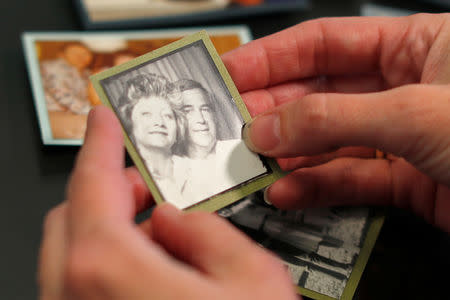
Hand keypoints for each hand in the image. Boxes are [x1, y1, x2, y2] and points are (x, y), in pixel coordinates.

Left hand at [38, 106, 296, 299]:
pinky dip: (113, 266)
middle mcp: (76, 298)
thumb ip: (211, 235)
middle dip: (111, 191)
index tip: (104, 120)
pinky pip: (85, 288)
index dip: (100, 143)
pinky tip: (156, 271)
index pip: (91, 185)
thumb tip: (181, 220)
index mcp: (110, 273)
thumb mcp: (254, 281)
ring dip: (113, 231)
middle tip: (149, 182)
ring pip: (76, 257)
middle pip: (74, 219)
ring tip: (161, 229)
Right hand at [222, 14, 449, 231]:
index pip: (323, 43)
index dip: (271, 58)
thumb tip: (269, 129)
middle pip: (318, 95)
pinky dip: (316, 188)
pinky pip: (349, 181)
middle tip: (233, 128)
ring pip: (328, 144)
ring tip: (253, 163)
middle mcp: (403, 89)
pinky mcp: (405, 181)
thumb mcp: (414, 112)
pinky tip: (287, 191)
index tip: (229, 74)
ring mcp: (401, 138)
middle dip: (272, 113)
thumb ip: (334, 119)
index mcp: (413, 47)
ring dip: (288, 157)